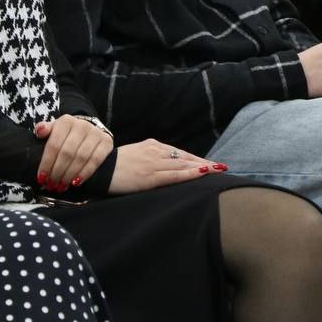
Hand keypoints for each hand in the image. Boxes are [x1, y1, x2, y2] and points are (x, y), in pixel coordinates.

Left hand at [34, 115, 113, 192]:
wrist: (89, 133)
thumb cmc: (67, 136)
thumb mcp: (54, 131)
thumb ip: (44, 130)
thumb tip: (40, 131)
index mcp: (66, 121)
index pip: (54, 145)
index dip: (46, 163)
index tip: (41, 177)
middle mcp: (82, 125)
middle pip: (67, 153)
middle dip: (57, 172)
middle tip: (51, 185)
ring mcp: (96, 133)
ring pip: (80, 158)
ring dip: (69, 175)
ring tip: (61, 186)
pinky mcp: (106, 142)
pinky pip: (95, 161)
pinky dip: (85, 173)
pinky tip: (76, 182)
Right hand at [107, 139, 224, 194]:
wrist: (99, 169)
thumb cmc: (116, 165)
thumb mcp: (136, 156)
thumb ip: (151, 158)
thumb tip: (165, 166)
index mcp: (152, 145)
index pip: (179, 153)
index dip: (196, 159)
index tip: (210, 164)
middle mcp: (156, 151)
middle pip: (186, 158)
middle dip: (204, 163)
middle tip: (222, 167)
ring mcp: (154, 163)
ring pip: (184, 165)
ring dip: (203, 167)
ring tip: (219, 170)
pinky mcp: (150, 176)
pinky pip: (175, 175)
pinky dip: (190, 174)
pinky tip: (202, 173)